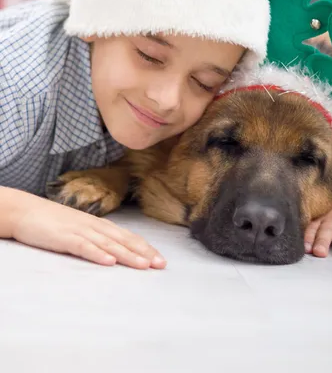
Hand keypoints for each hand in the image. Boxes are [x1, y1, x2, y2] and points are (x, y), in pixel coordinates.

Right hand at [11, 191, 165, 268]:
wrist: (26, 211)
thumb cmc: (53, 221)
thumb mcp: (80, 228)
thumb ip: (96, 237)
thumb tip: (115, 249)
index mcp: (99, 224)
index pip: (127, 236)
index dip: (145, 248)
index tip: (160, 259)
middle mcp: (94, 226)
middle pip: (123, 240)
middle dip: (144, 253)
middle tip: (160, 265)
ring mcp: (80, 231)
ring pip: (108, 244)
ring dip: (127, 255)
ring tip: (143, 265)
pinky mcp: (65, 238)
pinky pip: (84, 247)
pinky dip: (97, 254)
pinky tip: (109, 262)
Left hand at [304, 190, 331, 258]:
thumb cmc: (330, 214)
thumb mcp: (320, 216)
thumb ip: (311, 228)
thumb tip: (298, 246)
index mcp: (321, 218)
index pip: (313, 227)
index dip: (308, 237)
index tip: (306, 249)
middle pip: (328, 230)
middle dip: (323, 241)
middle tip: (319, 252)